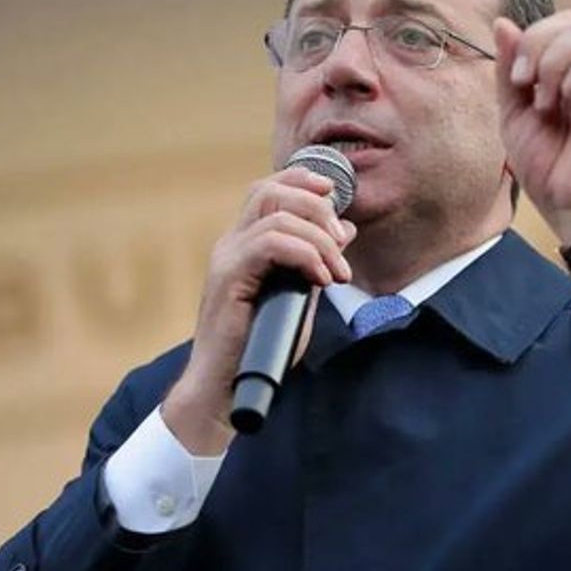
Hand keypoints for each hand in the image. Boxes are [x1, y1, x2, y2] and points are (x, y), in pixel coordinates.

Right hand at [162, 168, 355, 454]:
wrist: (224, 389)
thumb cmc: (260, 348)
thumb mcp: (300, 296)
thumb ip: (317, 261)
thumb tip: (345, 230)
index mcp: (244, 245)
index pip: (268, 189)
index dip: (302, 181)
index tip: (335, 194)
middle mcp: (231, 245)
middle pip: (270, 190)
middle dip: (316, 206)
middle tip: (342, 243)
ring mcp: (226, 259)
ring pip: (276, 214)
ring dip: (318, 238)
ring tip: (337, 272)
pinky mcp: (228, 278)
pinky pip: (270, 243)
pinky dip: (305, 255)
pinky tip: (322, 281)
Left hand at [493, 0, 570, 274]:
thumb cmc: (547, 168)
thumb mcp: (513, 115)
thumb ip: (510, 70)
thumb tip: (505, 23)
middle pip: (568, 20)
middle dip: (534, 43)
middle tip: (521, 84)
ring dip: (548, 63)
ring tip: (543, 100)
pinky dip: (569, 78)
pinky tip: (564, 104)